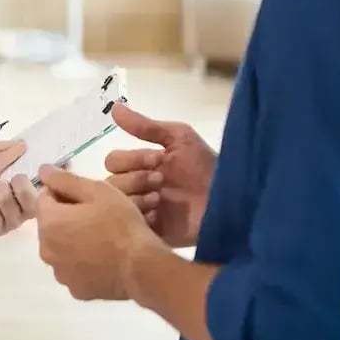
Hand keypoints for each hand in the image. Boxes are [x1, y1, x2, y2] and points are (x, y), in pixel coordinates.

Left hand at [0, 174, 38, 238]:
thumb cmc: (7, 187)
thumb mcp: (19, 179)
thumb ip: (26, 176)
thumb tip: (36, 165)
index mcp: (30, 207)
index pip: (27, 195)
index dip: (20, 183)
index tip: (16, 179)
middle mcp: (17, 221)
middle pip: (5, 200)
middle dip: (0, 188)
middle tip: (0, 186)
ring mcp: (0, 229)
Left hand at [36, 164, 162, 300]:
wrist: (143, 267)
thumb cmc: (120, 224)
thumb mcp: (97, 191)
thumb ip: (65, 180)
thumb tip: (42, 170)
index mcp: (49, 223)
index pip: (43, 198)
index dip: (62, 191)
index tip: (84, 194)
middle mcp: (46, 250)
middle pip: (50, 224)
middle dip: (66, 216)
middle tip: (96, 213)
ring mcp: (60, 273)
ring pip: (60, 247)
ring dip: (72, 239)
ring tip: (101, 235)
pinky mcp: (76, 290)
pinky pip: (73, 268)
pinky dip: (82, 261)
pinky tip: (103, 256)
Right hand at [104, 103, 216, 247]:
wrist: (227, 197)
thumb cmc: (204, 165)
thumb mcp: (178, 138)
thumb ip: (145, 126)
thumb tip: (114, 107)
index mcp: (141, 165)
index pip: (114, 160)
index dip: (131, 159)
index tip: (158, 160)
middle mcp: (138, 187)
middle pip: (112, 182)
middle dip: (136, 179)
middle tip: (161, 181)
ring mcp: (142, 210)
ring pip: (118, 204)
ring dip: (138, 198)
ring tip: (161, 199)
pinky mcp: (151, 232)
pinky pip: (131, 226)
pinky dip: (142, 218)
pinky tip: (160, 215)